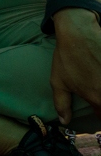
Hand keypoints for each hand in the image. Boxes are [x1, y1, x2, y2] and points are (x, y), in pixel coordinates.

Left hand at [51, 7, 100, 125]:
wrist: (79, 33)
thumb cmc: (67, 58)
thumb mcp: (59, 82)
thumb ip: (62, 104)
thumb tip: (64, 121)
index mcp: (98, 99)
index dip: (100, 119)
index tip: (96, 112)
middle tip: (95, 99)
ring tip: (96, 83)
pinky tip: (100, 76)